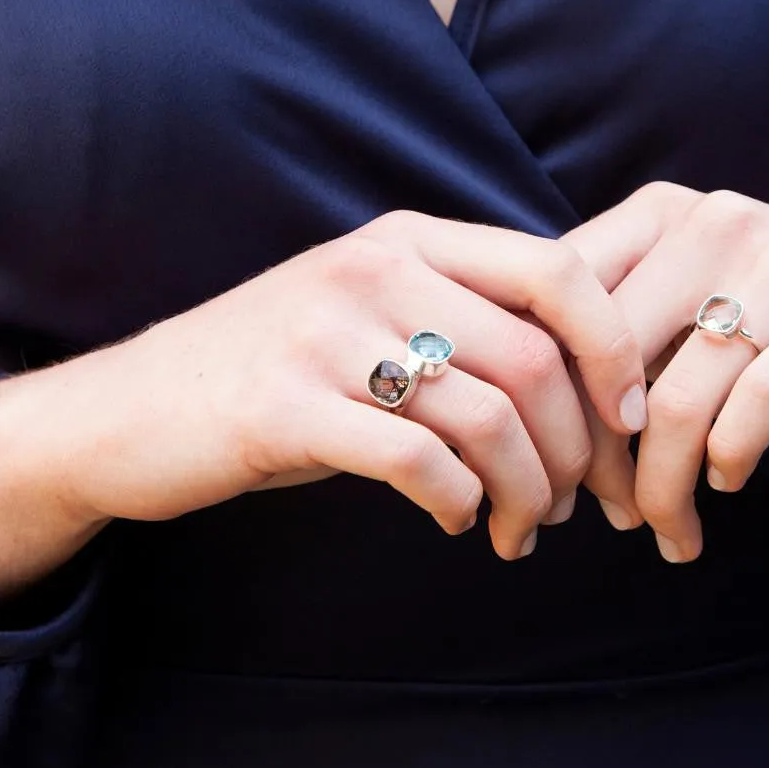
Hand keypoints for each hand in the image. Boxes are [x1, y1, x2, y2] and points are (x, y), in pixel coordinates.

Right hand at [19, 212, 646, 561]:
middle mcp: (373, 270)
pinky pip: (418, 461)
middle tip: (573, 502)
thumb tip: (591, 379)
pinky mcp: (285, 407)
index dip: (616, 348)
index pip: (557, 270)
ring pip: (486, 418)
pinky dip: (460, 503)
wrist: (137, 406)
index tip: (631, 418)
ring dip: (527, 490)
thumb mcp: (375, 313)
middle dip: (577, 447)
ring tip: (522, 527)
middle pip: (533, 358)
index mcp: (410, 240)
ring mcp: (325, 335)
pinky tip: (459, 521)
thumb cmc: (285, 367)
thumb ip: (466, 319)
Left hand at [565, 183, 768, 560]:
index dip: (546, 394)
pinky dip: (730, 459)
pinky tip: (728, 483)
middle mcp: (714, 222)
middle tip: (609, 512)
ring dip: (662, 485)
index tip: (554, 462)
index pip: (562, 306)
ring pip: (677, 397)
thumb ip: (616, 345)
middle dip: (599, 456)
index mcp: (660, 215)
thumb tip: (529, 422)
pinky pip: (757, 401)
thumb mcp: (688, 324)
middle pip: (609, 358)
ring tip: (668, 529)